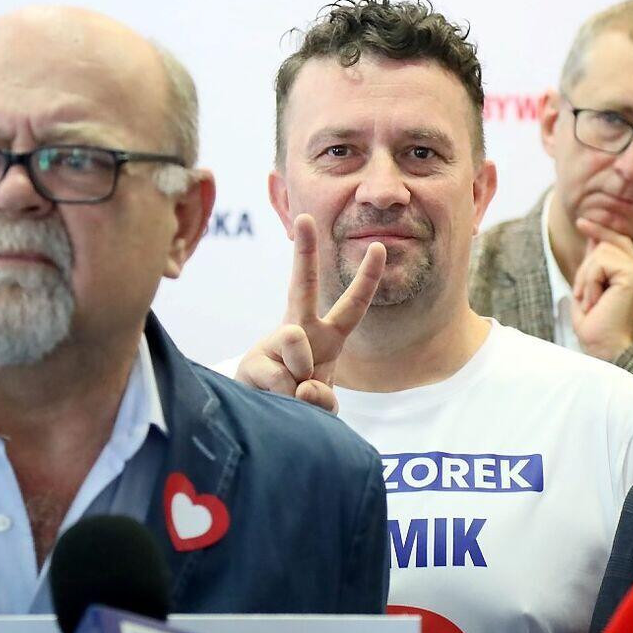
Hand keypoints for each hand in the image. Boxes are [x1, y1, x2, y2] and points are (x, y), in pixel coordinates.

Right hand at [235, 214, 385, 412]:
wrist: (261, 415)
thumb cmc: (298, 399)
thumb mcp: (320, 399)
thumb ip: (322, 397)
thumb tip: (302, 385)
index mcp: (326, 335)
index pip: (352, 305)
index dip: (367, 278)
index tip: (378, 246)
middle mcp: (301, 331)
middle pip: (303, 287)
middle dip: (304, 252)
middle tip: (304, 217)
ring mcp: (275, 343)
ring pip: (296, 343)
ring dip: (301, 377)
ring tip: (293, 392)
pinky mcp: (254, 362)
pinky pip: (282, 379)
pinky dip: (286, 398)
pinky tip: (276, 399)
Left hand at [570, 217, 632, 362]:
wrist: (604, 352)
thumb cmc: (596, 330)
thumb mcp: (590, 291)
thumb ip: (594, 266)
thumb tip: (594, 237)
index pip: (619, 243)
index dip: (602, 230)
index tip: (582, 222)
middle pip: (608, 243)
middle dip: (586, 268)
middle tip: (586, 299)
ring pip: (602, 251)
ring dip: (586, 278)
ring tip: (592, 302)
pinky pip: (601, 262)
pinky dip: (589, 281)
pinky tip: (595, 302)